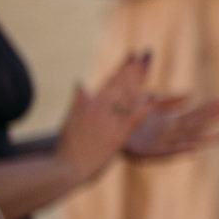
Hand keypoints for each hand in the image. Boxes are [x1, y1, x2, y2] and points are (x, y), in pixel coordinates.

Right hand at [56, 52, 157, 179]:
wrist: (65, 166)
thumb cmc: (67, 146)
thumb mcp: (70, 119)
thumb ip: (78, 101)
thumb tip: (79, 82)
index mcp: (90, 104)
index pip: (110, 82)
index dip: (122, 68)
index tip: (131, 56)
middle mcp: (100, 109)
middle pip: (120, 84)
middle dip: (133, 68)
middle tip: (145, 53)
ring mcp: (109, 121)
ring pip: (126, 95)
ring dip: (138, 79)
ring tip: (148, 65)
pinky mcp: (116, 135)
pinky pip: (132, 119)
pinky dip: (142, 108)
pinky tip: (154, 98)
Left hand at [123, 95, 218, 159]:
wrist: (98, 128)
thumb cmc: (118, 114)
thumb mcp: (142, 100)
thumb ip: (165, 98)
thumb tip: (190, 94)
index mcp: (164, 120)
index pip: (192, 113)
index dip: (208, 108)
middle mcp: (164, 132)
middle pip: (193, 124)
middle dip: (210, 116)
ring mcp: (156, 143)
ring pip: (184, 139)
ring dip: (202, 138)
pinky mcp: (145, 153)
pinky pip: (165, 153)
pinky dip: (179, 151)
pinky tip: (193, 150)